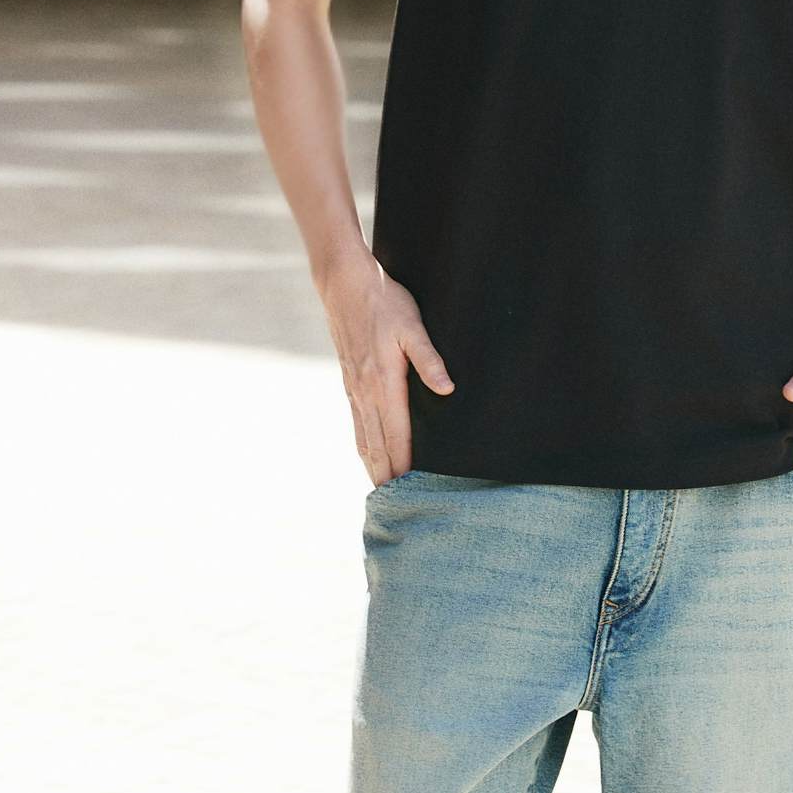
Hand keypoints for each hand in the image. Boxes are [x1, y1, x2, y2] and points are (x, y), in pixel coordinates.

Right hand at [315, 250, 451, 483]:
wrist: (344, 284)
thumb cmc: (384, 302)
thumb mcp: (413, 326)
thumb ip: (429, 359)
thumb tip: (448, 390)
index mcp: (384, 381)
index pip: (397, 434)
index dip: (405, 464)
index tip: (412, 490)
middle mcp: (365, 391)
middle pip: (377, 445)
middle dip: (387, 476)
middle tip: (397, 507)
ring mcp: (354, 388)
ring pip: (364, 437)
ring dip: (373, 465)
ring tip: (382, 491)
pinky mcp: (349, 381)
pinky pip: (356, 422)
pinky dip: (362, 445)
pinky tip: (368, 454)